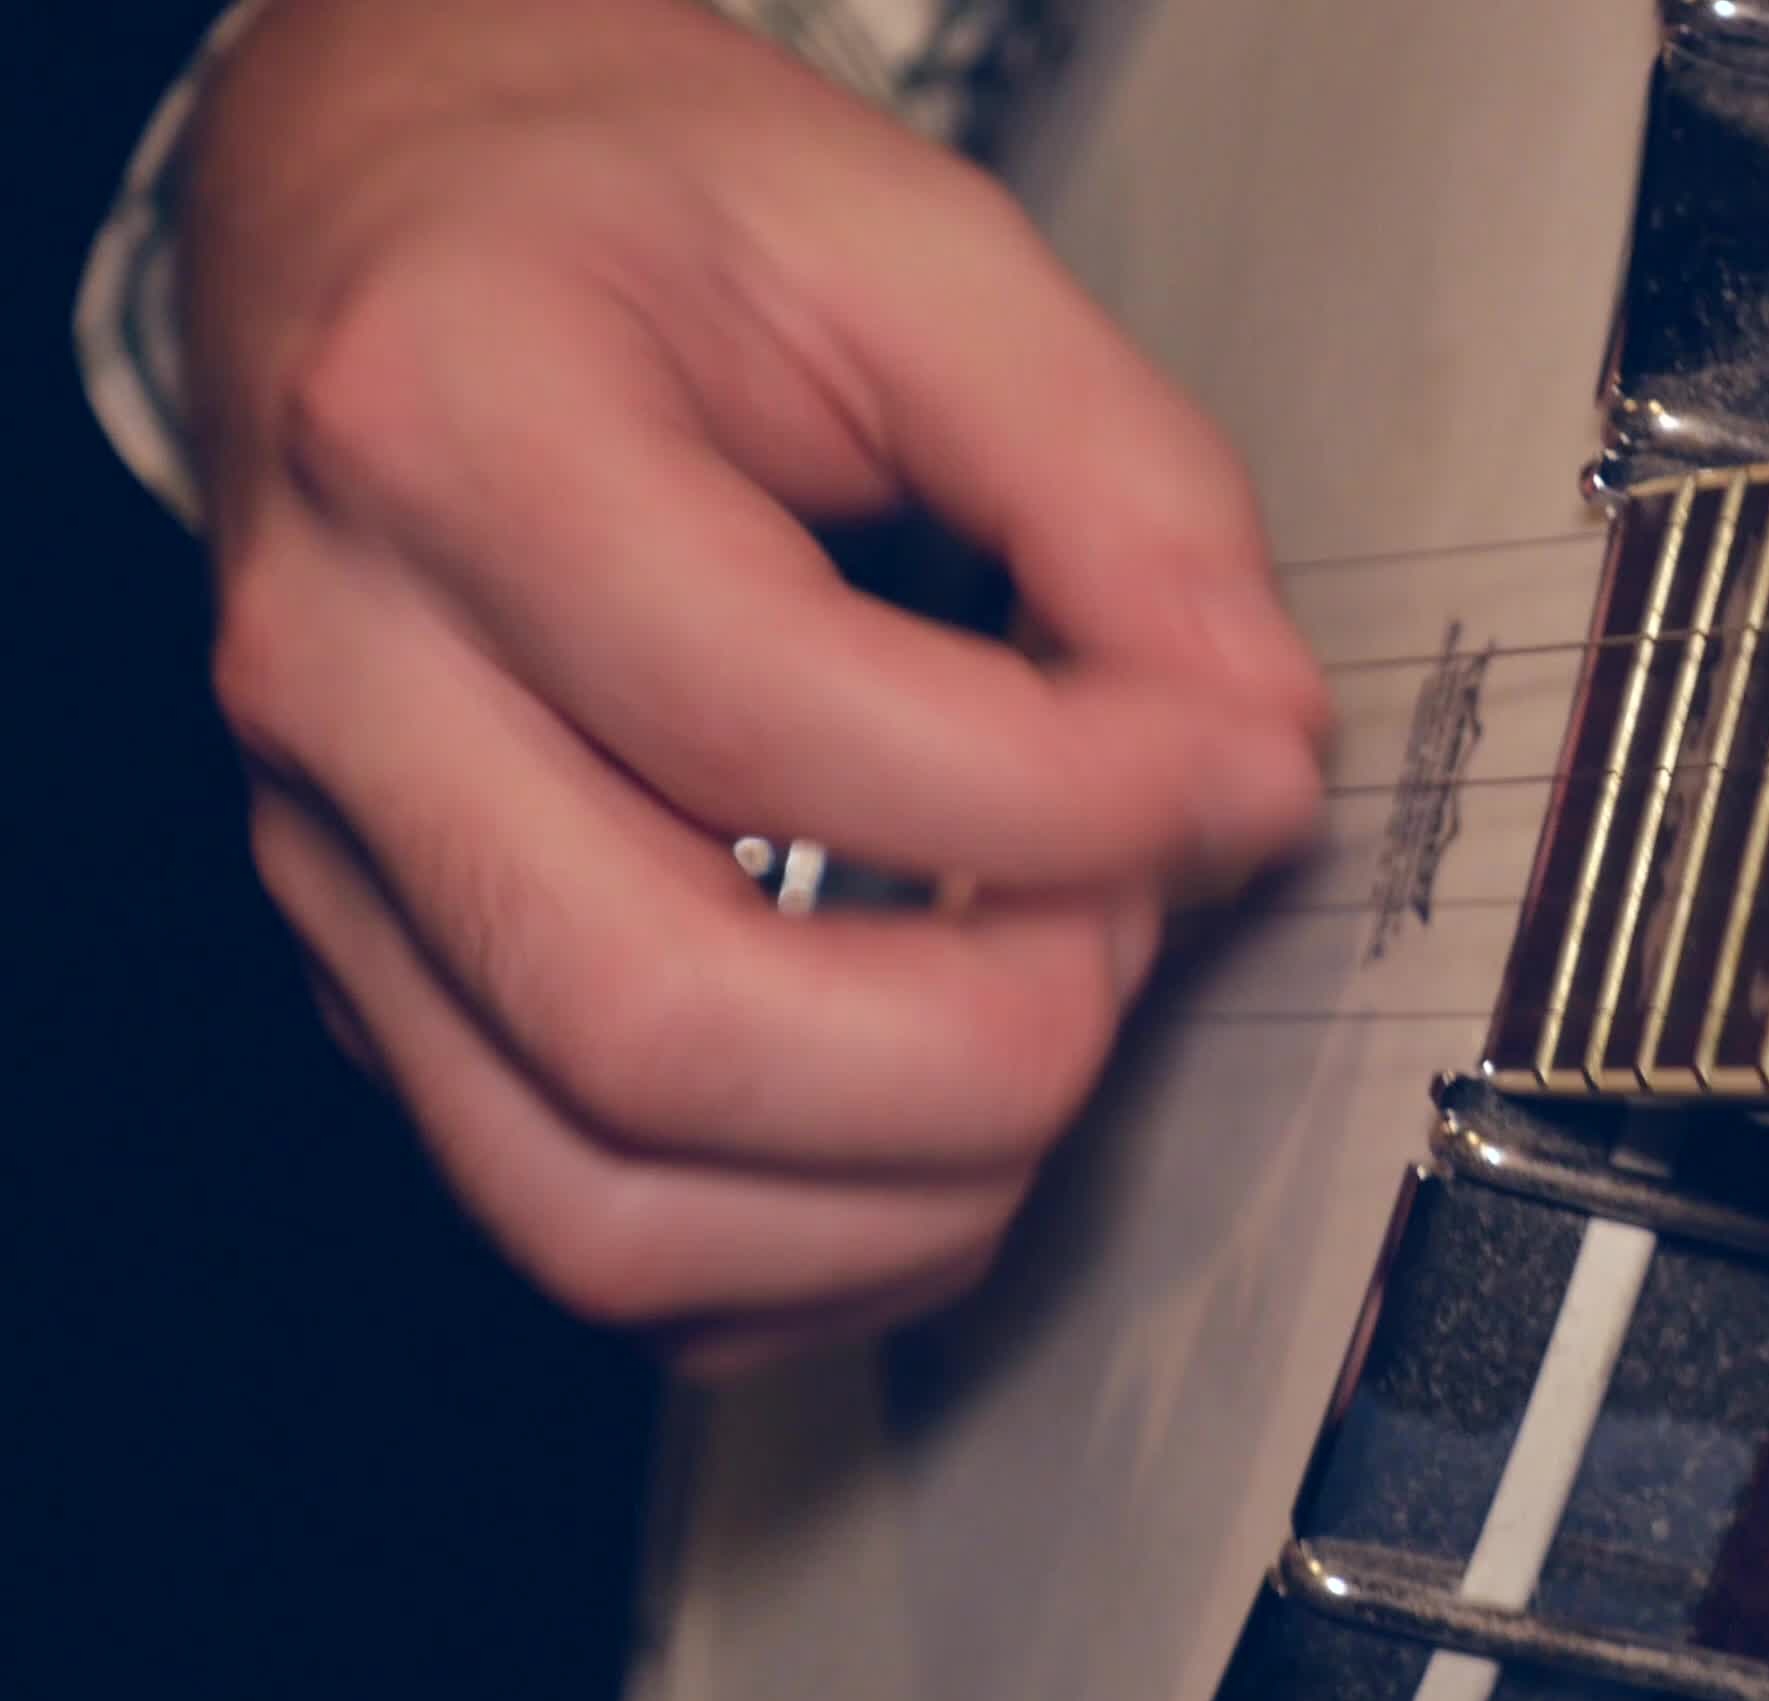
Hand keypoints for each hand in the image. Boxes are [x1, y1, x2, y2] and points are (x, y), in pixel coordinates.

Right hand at [180, 0, 1324, 1370]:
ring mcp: (342, 870)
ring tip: (1053, 1019)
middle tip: (1135, 920)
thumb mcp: (906, 238)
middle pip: (663, 1025)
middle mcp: (351, 684)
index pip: (777, 718)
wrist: (392, 207)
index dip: (1075, 798)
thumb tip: (1258, 729)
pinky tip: (945, 1133)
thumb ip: (1119, 479)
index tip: (1238, 771)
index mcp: (454, 436)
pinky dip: (813, 1257)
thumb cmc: (624, 215)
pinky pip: (592, 1240)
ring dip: (914, 1193)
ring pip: (605, 1207)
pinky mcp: (391, 989)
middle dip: (995, 1042)